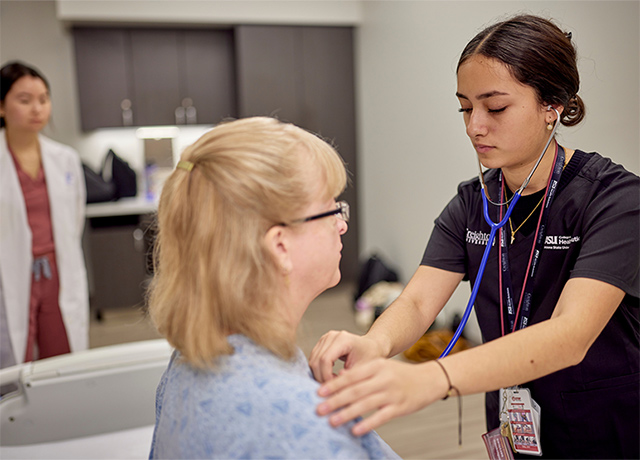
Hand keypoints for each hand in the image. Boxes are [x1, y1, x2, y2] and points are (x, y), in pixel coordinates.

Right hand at [309, 330, 385, 382]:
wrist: (371, 346)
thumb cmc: (370, 355)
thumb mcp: (363, 369)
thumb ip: (349, 377)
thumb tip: (335, 388)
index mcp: (342, 339)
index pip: (325, 360)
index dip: (326, 377)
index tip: (334, 389)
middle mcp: (331, 336)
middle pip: (317, 361)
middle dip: (321, 378)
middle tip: (332, 390)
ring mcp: (325, 338)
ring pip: (313, 361)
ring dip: (319, 375)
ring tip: (333, 384)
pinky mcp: (322, 343)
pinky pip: (314, 360)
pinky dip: (319, 371)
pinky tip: (330, 378)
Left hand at [316, 359, 447, 435]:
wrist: (429, 379)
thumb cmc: (400, 374)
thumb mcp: (381, 366)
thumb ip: (361, 372)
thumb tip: (338, 379)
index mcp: (376, 366)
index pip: (351, 376)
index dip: (334, 385)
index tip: (318, 392)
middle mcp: (383, 378)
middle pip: (355, 390)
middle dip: (335, 400)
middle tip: (319, 409)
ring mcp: (392, 393)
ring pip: (365, 404)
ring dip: (347, 413)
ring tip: (332, 421)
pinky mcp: (400, 407)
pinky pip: (381, 416)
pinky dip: (367, 423)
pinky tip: (355, 430)